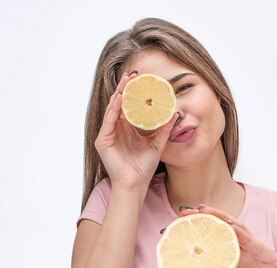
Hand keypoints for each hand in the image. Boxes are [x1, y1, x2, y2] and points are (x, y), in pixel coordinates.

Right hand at [94, 72, 179, 188]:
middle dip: (126, 88)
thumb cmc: (143, 167)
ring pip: (113, 109)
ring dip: (119, 94)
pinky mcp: (102, 140)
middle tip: (133, 74)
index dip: (135, 93)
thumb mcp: (157, 144)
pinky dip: (114, 109)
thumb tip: (174, 114)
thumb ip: (163, 129)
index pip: (130, 106)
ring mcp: (108, 134)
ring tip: (126, 81)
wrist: (135, 184)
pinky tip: (121, 98)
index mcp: (127, 128)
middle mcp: (116, 128)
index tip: (143, 80)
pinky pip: (109, 120)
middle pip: (120, 104)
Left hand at [180, 205, 276, 267]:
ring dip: (224, 220)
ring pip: (240, 233)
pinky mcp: (274, 262)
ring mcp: (259, 259)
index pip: (211, 248)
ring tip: (205, 211)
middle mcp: (244, 260)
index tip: (175, 229)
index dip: (196, 238)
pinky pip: (258, 247)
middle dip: (206, 221)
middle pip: (223, 234)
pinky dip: (245, 236)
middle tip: (185, 212)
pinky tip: (232, 228)